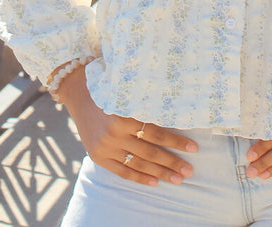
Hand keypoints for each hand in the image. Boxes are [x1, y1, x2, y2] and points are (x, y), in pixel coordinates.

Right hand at [55, 63, 196, 185]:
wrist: (78, 93)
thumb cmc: (109, 89)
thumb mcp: (127, 93)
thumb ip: (147, 105)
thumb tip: (179, 115)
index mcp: (124, 114)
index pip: (156, 133)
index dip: (176, 141)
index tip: (194, 148)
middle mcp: (115, 132)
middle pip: (150, 151)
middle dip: (172, 162)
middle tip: (189, 171)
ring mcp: (106, 146)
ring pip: (139, 163)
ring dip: (161, 173)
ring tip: (178, 179)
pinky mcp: (98, 156)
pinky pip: (122, 171)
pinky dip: (139, 177)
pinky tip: (155, 182)